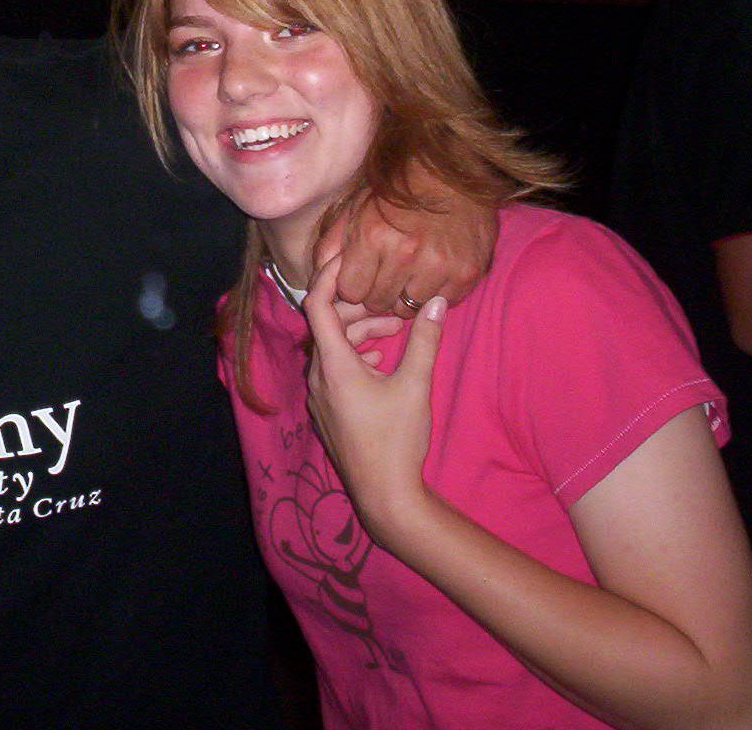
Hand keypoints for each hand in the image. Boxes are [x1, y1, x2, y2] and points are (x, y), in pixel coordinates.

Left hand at [302, 256, 444, 540]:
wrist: (383, 494)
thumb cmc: (397, 439)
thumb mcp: (414, 385)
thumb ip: (424, 341)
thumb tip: (436, 302)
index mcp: (332, 364)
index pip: (316, 304)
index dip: (327, 276)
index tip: (346, 257)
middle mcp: (317, 375)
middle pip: (327, 325)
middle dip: (359, 310)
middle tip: (395, 312)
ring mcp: (320, 395)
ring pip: (332, 348)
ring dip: (360, 333)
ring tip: (397, 333)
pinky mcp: (328, 409)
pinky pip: (334, 368)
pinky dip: (355, 354)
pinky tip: (382, 361)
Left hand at [314, 181, 495, 313]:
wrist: (452, 171)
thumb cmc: (397, 190)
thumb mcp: (354, 207)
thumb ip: (331, 245)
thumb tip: (318, 280)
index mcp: (372, 235)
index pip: (351, 292)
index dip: (355, 284)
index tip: (363, 272)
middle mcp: (405, 253)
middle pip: (379, 303)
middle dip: (378, 290)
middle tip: (388, 269)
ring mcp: (439, 265)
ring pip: (409, 308)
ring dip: (406, 294)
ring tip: (411, 270)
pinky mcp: (467, 273)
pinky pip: (441, 303)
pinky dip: (435, 292)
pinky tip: (434, 269)